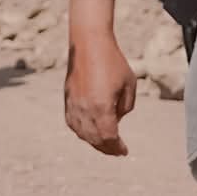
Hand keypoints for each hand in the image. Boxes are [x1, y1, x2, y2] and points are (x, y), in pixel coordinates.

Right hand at [64, 32, 136, 155]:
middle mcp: (85, 109)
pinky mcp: (68, 99)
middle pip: (95, 139)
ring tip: (105, 144)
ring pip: (82, 134)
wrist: (88, 44)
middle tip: (117, 151)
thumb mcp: (129, 84)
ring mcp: (74, 105)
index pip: (109, 137)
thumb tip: (116, 120)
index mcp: (102, 107)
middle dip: (107, 148)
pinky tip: (89, 132)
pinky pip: (73, 123)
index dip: (117, 147)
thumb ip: (125, 108)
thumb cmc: (112, 62)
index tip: (124, 151)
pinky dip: (82, 131)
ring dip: (94, 142)